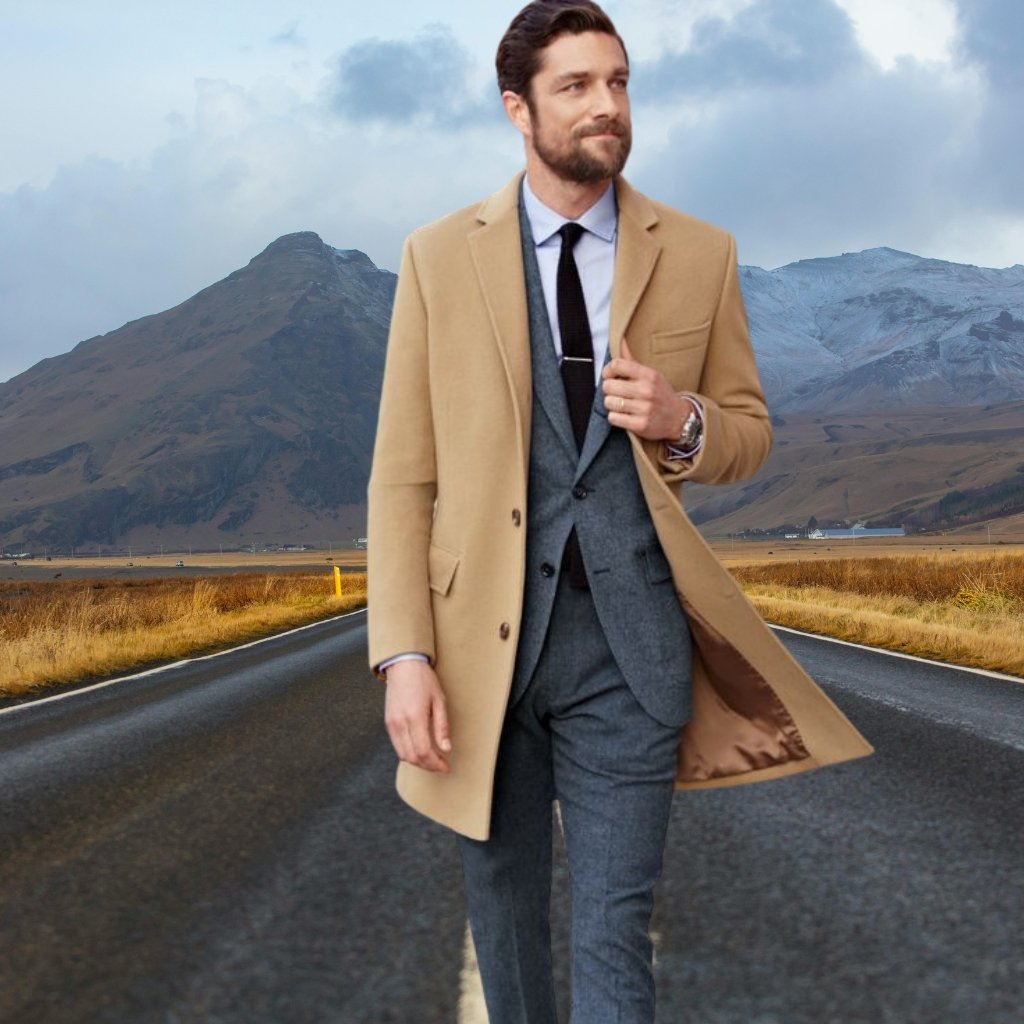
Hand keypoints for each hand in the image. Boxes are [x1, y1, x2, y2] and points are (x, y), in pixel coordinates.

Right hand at [384, 659, 451, 773]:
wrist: (403, 665)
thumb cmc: (424, 680)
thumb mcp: (439, 700)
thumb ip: (442, 726)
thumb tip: (446, 748)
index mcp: (415, 718)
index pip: (424, 752)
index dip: (435, 764)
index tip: (446, 766)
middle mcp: (400, 724)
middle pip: (412, 757)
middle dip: (428, 766)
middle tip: (441, 765)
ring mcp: (392, 724)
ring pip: (403, 754)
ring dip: (418, 761)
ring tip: (432, 759)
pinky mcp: (388, 723)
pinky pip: (397, 746)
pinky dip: (408, 753)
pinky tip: (420, 749)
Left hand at [602, 338, 693, 440]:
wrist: (678, 418)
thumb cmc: (660, 393)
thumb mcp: (650, 374)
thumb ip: (631, 360)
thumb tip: (620, 339)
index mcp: (648, 374)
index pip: (617, 364)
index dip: (607, 371)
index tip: (610, 376)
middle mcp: (646, 390)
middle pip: (608, 386)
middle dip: (609, 390)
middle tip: (617, 393)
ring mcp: (644, 408)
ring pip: (609, 403)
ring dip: (612, 405)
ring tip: (622, 404)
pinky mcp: (640, 425)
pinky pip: (613, 418)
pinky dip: (615, 417)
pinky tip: (625, 415)